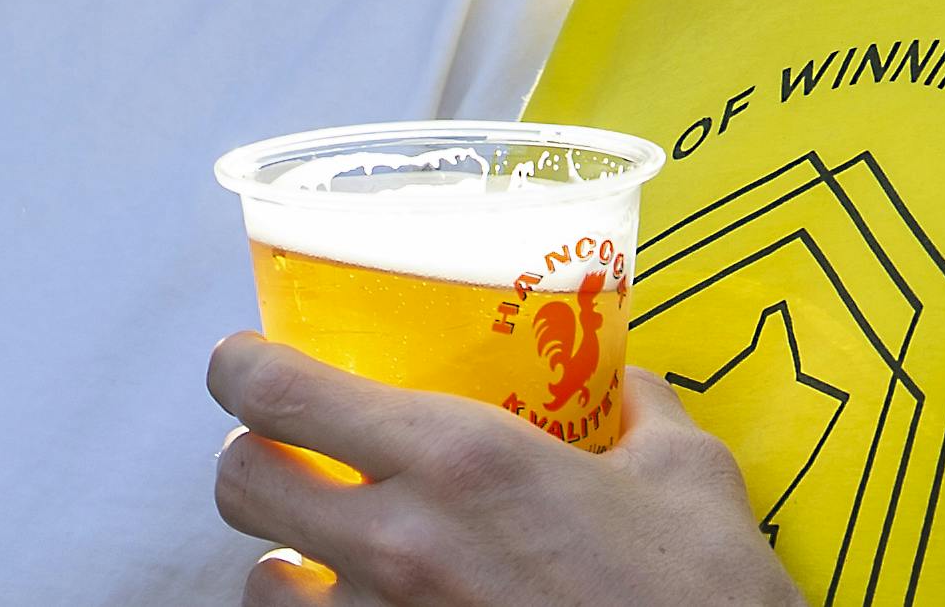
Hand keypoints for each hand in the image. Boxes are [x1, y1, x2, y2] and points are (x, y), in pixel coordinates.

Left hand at [207, 333, 803, 606]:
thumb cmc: (703, 594)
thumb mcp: (691, 476)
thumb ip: (644, 414)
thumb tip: (633, 385)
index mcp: (460, 457)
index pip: (279, 391)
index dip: (241, 367)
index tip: (249, 361)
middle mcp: (402, 541)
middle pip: (240, 483)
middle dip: (254, 458)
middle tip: (295, 451)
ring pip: (259, 587)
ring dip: (282, 560)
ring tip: (324, 554)